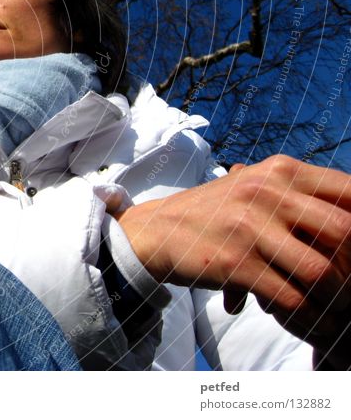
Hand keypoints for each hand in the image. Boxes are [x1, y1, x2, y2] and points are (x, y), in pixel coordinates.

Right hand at [115, 155, 350, 357]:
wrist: (158, 230)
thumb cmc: (216, 213)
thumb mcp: (256, 187)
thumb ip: (300, 195)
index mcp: (280, 171)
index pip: (350, 192)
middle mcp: (268, 193)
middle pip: (345, 232)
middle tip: (347, 283)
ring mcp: (251, 227)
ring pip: (322, 272)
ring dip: (333, 299)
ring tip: (329, 308)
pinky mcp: (236, 263)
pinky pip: (290, 298)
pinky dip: (304, 316)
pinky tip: (302, 318)